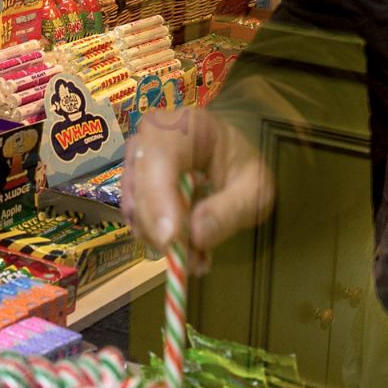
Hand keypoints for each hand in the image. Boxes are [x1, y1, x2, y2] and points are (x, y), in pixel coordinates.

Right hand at [121, 108, 273, 273]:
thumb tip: (196, 235)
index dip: (160, 199)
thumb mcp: (255, 190)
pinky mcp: (133, 181)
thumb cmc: (244, 168)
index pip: (161, 157)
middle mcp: (152, 137)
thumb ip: (230, 210)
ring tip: (197, 255)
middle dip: (164, 230)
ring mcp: (137, 158)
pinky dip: (157, 237)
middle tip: (195, 261)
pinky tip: (184, 244)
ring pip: (135, 206)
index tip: (171, 239)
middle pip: (141, 186)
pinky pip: (134, 215)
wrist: (232, 158)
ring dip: (162, 238)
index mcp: (187, 126)